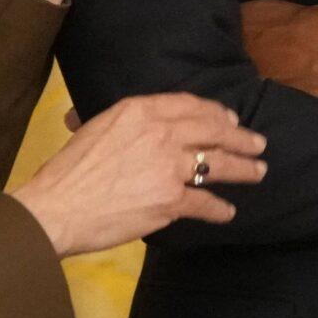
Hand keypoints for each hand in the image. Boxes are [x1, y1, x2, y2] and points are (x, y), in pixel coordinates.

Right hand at [11, 93, 266, 256]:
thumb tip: (130, 120)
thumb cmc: (68, 169)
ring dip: (244, 169)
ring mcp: (169, 167)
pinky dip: (219, 209)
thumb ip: (122, 121)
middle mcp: (160, 133)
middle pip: (214, 130)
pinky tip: (228, 212)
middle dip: (241, 137)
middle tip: (258, 144)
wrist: (59, 206)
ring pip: (218, 164)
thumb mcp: (95, 127)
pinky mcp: (171, 201)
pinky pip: (205, 203)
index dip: (216, 112)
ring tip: (258, 172)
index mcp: (140, 110)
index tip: (231, 118)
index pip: (191, 105)